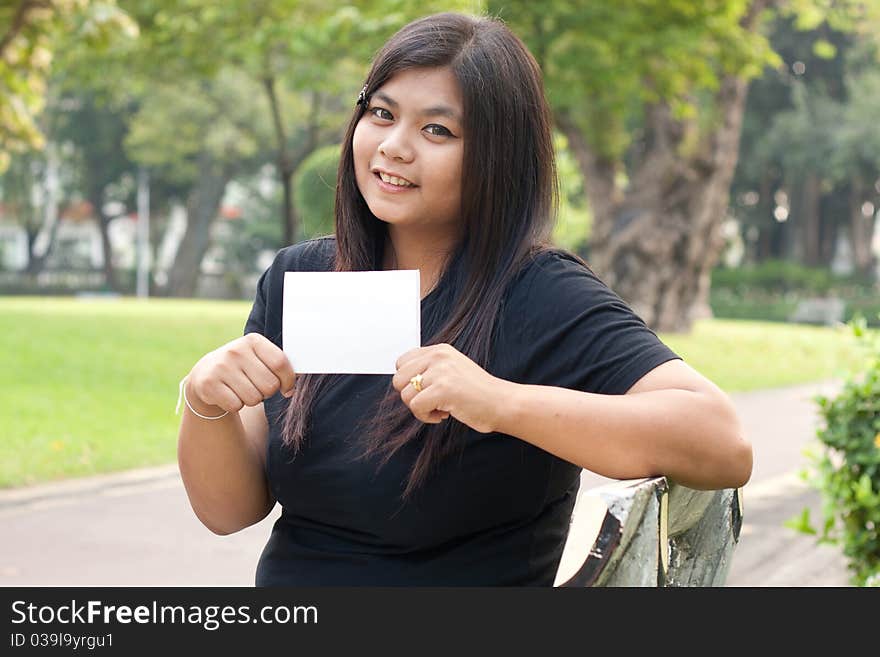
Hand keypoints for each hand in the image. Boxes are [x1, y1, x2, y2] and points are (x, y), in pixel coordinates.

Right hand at [186, 333, 295, 414]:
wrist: (206, 372)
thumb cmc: (243, 367)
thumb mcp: (259, 358)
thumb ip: (279, 366)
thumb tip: (293, 385)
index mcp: (253, 340)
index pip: (280, 363)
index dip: (288, 380)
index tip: (287, 388)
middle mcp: (236, 350)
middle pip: (270, 385)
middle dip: (268, 392)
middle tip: (257, 386)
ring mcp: (221, 367)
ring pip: (253, 398)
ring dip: (252, 400)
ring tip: (242, 389)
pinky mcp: (209, 384)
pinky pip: (235, 405)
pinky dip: (235, 405)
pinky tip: (229, 394)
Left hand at [392, 343, 507, 433]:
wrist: (501, 403)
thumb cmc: (477, 393)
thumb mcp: (452, 371)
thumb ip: (430, 369)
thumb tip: (402, 382)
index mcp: (440, 350)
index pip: (402, 362)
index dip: (409, 382)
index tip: (427, 391)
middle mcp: (438, 356)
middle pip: (398, 379)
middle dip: (412, 396)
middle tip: (432, 402)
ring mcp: (440, 371)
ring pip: (405, 395)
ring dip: (420, 409)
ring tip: (440, 409)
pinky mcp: (442, 389)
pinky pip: (416, 407)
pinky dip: (426, 417)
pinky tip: (443, 415)